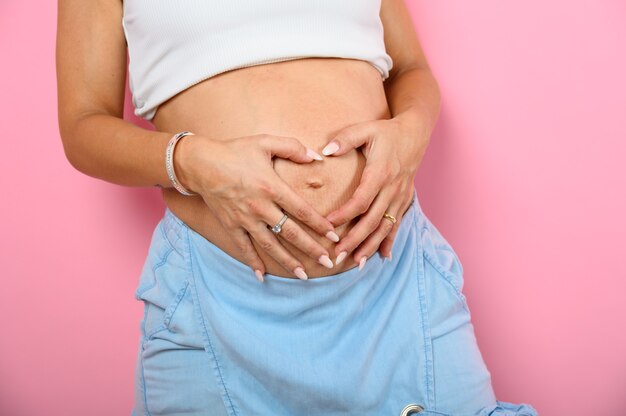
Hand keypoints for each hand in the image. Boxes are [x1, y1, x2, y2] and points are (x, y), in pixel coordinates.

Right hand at [175, 133, 339, 280]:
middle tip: (328, 263)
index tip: (333, 237)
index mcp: (272, 187)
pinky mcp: (231, 225)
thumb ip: (293, 148)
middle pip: (291, 232)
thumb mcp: (265, 142)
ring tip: (303, 276)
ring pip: (270, 245)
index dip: (319, 225)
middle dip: (311, 249)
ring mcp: (245, 219)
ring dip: (288, 262)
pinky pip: (244, 247)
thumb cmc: (235, 151)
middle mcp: (260, 207)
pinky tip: (262, 276)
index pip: (302, 210)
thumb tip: (318, 157)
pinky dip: (253, 262)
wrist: (200, 163)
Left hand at [320, 112, 430, 265]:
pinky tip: (383, 257)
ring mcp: (400, 197)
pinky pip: (397, 224)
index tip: (327, 225)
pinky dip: (390, 241)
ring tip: (356, 263)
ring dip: (371, 246)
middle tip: (338, 255)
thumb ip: (345, 139)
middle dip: (355, 240)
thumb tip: (325, 151)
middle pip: (372, 220)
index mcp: (380, 173)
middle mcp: (392, 189)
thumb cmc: (386, 131)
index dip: (344, 215)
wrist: (416, 133)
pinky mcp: (404, 200)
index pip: (360, 200)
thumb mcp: (365, 129)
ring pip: (385, 227)